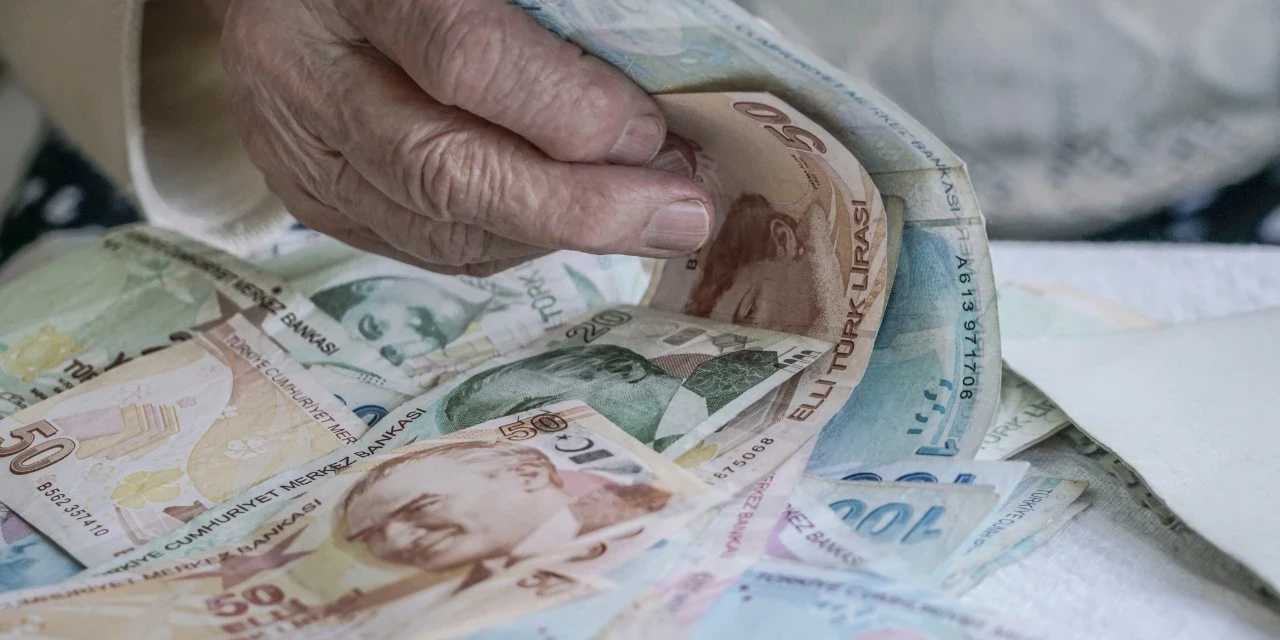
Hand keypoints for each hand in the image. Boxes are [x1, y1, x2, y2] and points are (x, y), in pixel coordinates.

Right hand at [207, 0, 711, 273]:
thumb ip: (538, 18)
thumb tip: (641, 107)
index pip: (463, 56)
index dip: (567, 107)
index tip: (650, 132)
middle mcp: (308, 77)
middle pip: (446, 171)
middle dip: (580, 206)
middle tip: (682, 215)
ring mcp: (304, 151)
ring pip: (437, 226)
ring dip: (556, 234)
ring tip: (644, 218)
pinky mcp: (314, 200)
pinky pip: (423, 245)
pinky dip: (510, 243)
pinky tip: (566, 225)